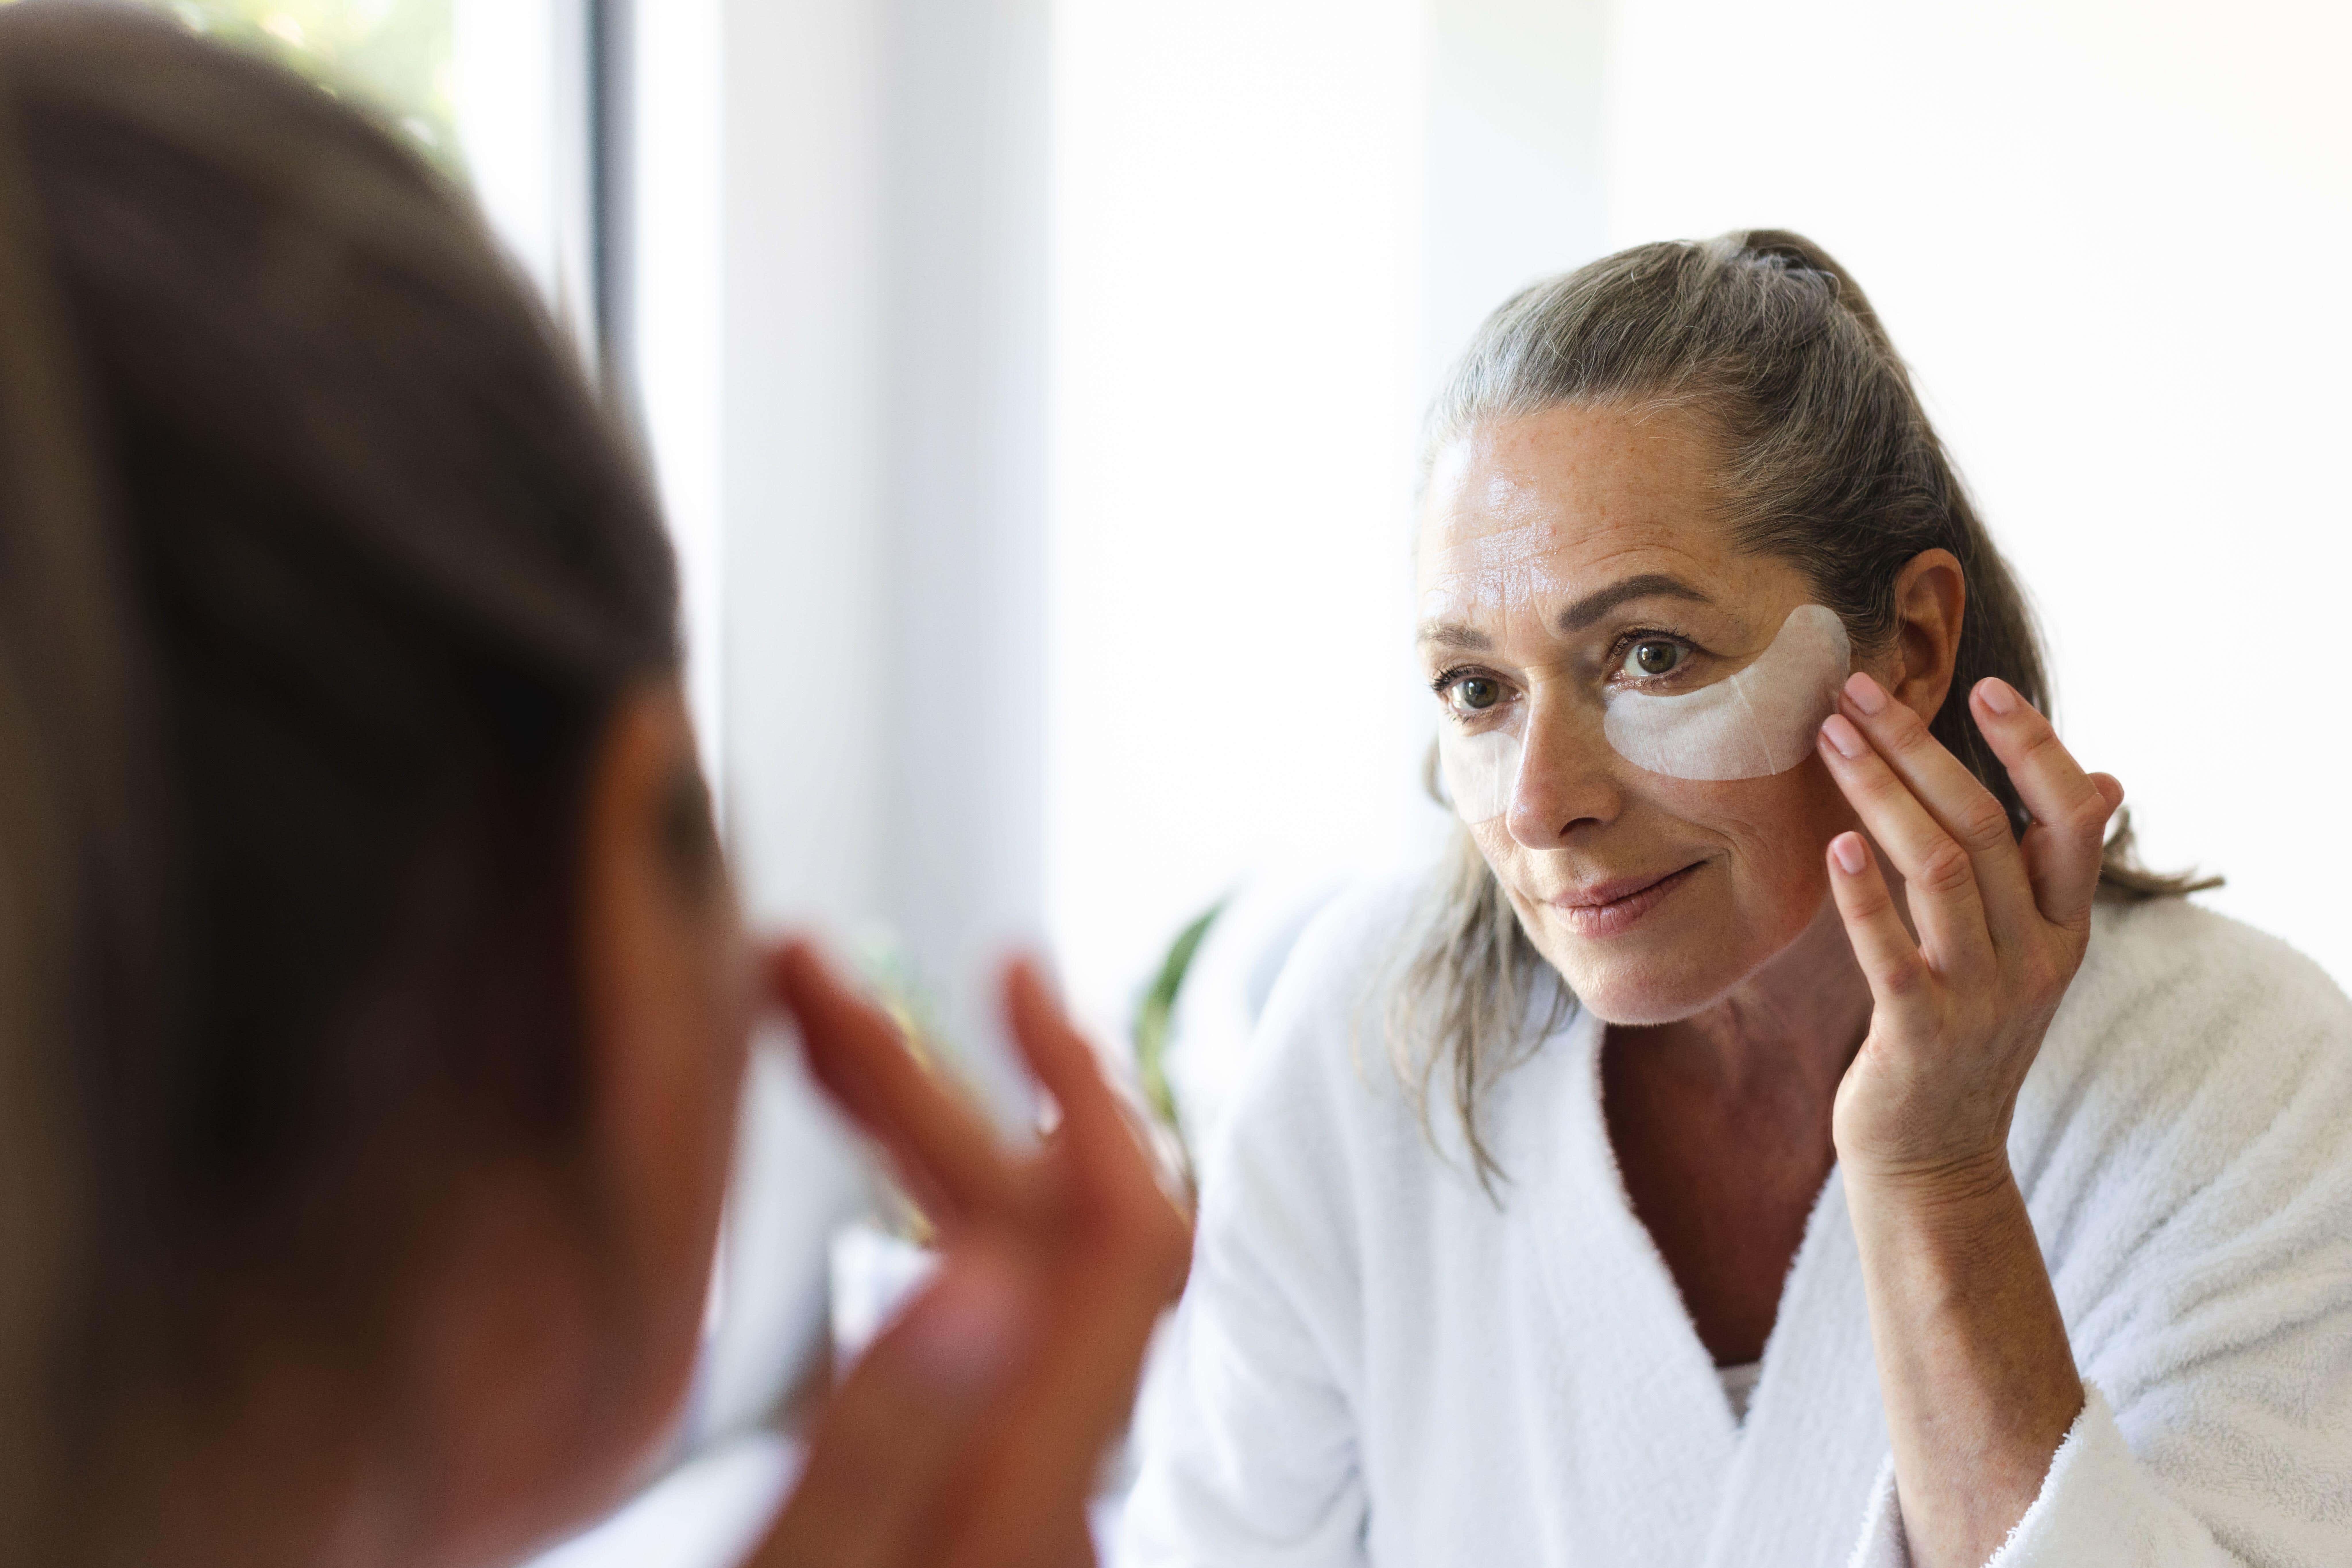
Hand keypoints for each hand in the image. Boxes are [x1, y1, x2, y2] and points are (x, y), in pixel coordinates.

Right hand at [750, 941, 1190, 1567]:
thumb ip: (888, 1443)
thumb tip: (971, 1279)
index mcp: (1026, 1476)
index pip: (1118, 1234)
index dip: (1077, 1079)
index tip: (1009, 971)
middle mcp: (1053, 1466)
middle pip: (1031, 1222)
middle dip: (922, 1078)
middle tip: (805, 973)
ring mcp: (1025, 1471)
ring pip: (1004, 1253)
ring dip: (914, 1129)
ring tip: (810, 1034)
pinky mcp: (987, 1480)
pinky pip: (982, 1304)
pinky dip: (919, 1207)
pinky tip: (863, 1170)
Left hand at [1814, 671, 2123, 1183]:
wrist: (1936, 1155)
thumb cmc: (1967, 1034)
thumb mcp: (2028, 952)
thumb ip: (2051, 870)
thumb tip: (2108, 777)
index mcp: (2065, 927)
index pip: (2073, 817)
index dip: (2034, 746)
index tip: (1984, 686)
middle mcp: (2033, 956)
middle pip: (1989, 824)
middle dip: (1920, 748)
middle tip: (1857, 692)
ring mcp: (1978, 997)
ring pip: (1939, 868)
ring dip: (1880, 794)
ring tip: (1830, 739)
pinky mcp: (1917, 1033)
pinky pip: (1890, 950)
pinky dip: (1862, 893)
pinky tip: (1835, 842)